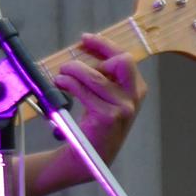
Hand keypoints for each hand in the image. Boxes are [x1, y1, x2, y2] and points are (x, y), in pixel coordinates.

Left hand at [38, 32, 147, 187]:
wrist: (89, 157)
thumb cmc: (93, 124)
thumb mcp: (103, 98)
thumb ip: (100, 77)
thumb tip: (83, 49)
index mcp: (135, 89)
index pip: (124, 57)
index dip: (103, 44)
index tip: (84, 38)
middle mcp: (134, 97)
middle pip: (121, 61)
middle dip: (94, 56)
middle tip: (71, 65)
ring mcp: (123, 108)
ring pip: (95, 76)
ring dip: (72, 71)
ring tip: (60, 77)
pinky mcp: (107, 118)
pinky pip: (83, 91)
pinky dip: (68, 84)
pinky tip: (60, 85)